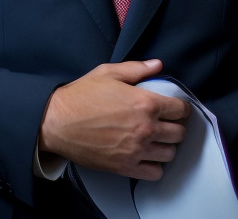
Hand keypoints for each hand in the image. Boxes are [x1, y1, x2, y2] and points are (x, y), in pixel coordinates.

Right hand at [38, 59, 189, 179]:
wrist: (57, 121)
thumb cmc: (80, 95)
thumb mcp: (108, 73)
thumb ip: (137, 69)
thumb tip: (157, 65)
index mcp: (145, 103)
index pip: (181, 109)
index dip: (180, 108)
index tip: (174, 109)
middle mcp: (146, 128)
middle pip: (180, 133)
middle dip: (175, 127)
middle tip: (165, 123)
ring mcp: (137, 150)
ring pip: (170, 153)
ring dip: (166, 146)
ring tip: (156, 140)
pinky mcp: (125, 167)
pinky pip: (155, 173)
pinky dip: (154, 166)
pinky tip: (146, 156)